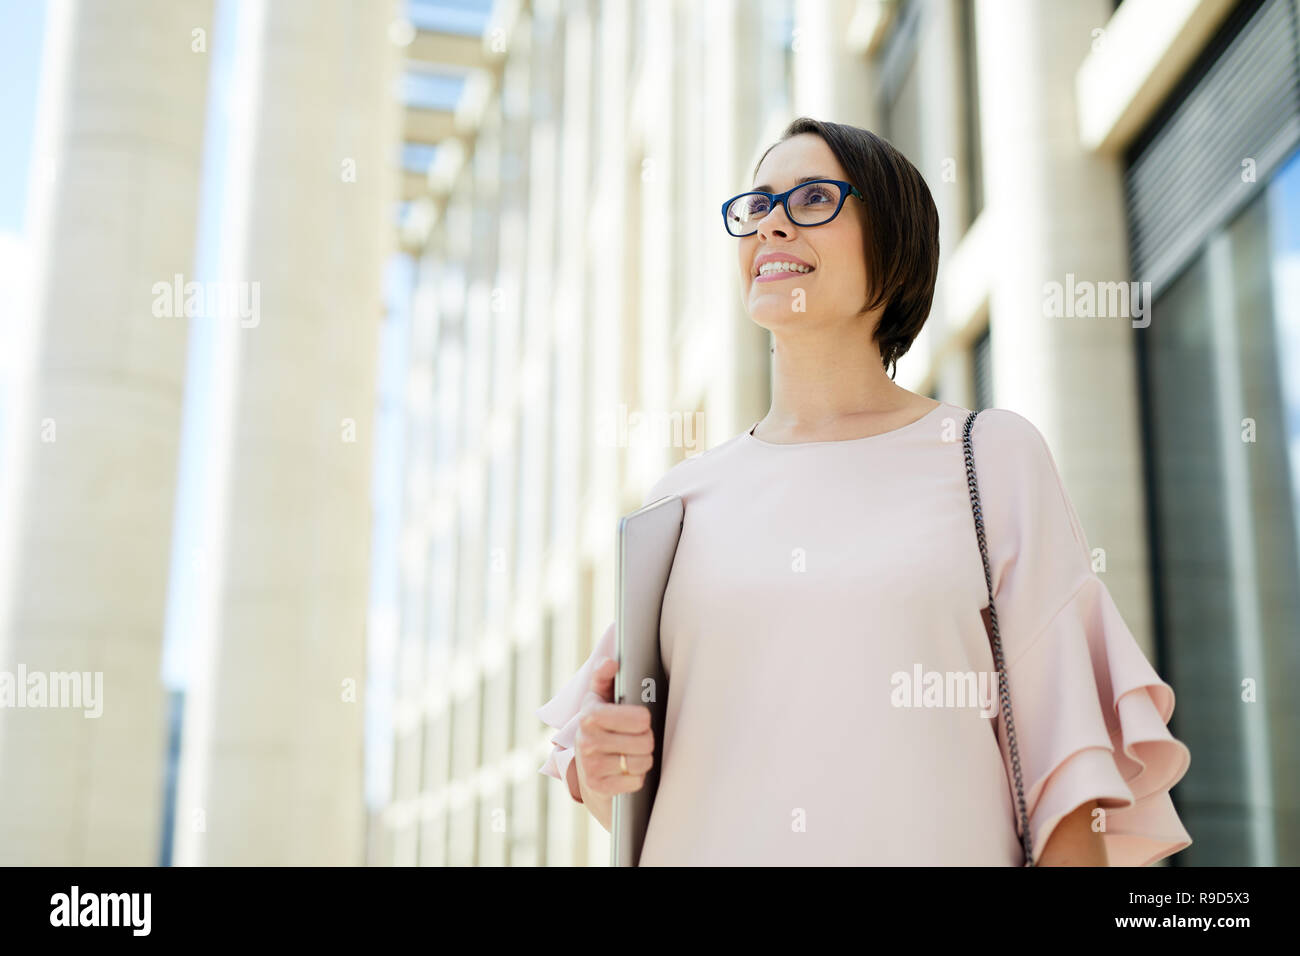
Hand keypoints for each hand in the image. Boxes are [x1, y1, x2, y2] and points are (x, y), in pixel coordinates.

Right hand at [573, 657, 655, 797]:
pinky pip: (636, 781)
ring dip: (643, 758)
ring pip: (641, 762)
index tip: (638, 719)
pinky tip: (625, 770)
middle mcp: (586, 741)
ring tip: (632, 752)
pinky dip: (636, 777)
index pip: (640, 718)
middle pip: (645, 741)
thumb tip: (610, 662)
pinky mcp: (598, 787)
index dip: (644, 719)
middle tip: (637, 737)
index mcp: (590, 715)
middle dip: (646, 739)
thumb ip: (603, 676)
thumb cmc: (599, 725)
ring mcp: (591, 766)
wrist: (584, 766)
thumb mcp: (598, 698)